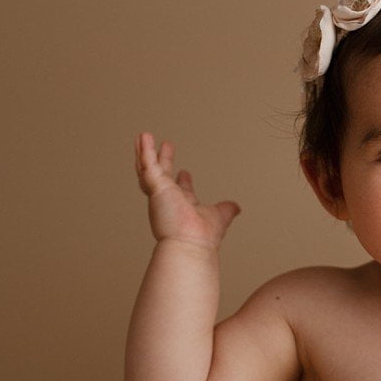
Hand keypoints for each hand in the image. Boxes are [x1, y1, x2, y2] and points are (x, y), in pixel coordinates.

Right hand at [134, 132, 241, 250]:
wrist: (190, 244)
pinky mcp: (156, 187)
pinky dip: (145, 150)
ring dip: (146, 152)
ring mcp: (160, 193)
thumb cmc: (202, 237)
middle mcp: (169, 199)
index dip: (184, 181)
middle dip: (163, 161)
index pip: (183, 190)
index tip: (185, 172)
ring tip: (144, 136)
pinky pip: (148, 165)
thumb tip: (236, 207)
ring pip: (148, 169)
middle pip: (163, 176)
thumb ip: (227, 209)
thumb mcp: (219, 216)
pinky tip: (144, 136)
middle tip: (164, 147)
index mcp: (184, 205)